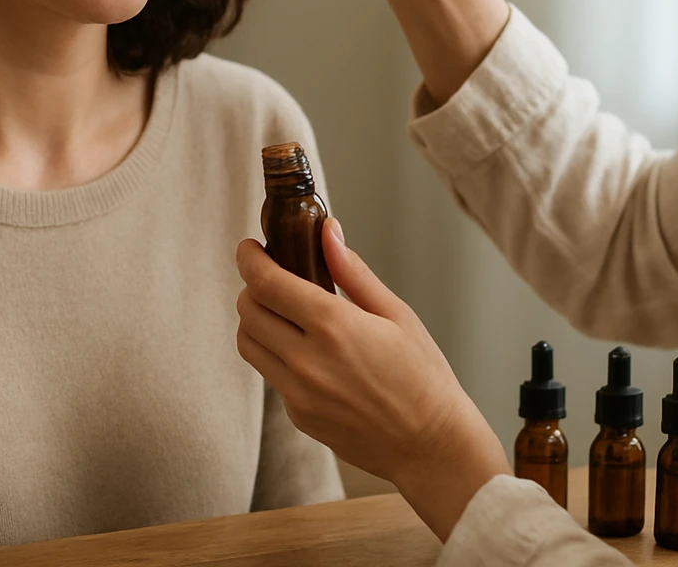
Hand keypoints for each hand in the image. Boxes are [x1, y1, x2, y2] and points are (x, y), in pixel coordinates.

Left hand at [236, 218, 509, 541]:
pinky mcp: (298, 416)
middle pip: (247, 311)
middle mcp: (307, 360)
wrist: (430, 445)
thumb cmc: (423, 376)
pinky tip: (308, 352)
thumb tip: (328, 231)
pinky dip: (277, 355)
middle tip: (272, 278)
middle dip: (252, 287)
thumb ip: (353, 271)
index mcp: (333, 326)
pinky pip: (271, 375)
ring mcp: (298, 393)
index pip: (266, 283)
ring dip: (255, 321)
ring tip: (283, 313)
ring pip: (248, 344)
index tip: (250, 248)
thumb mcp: (396, 314)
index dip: (250, 260)